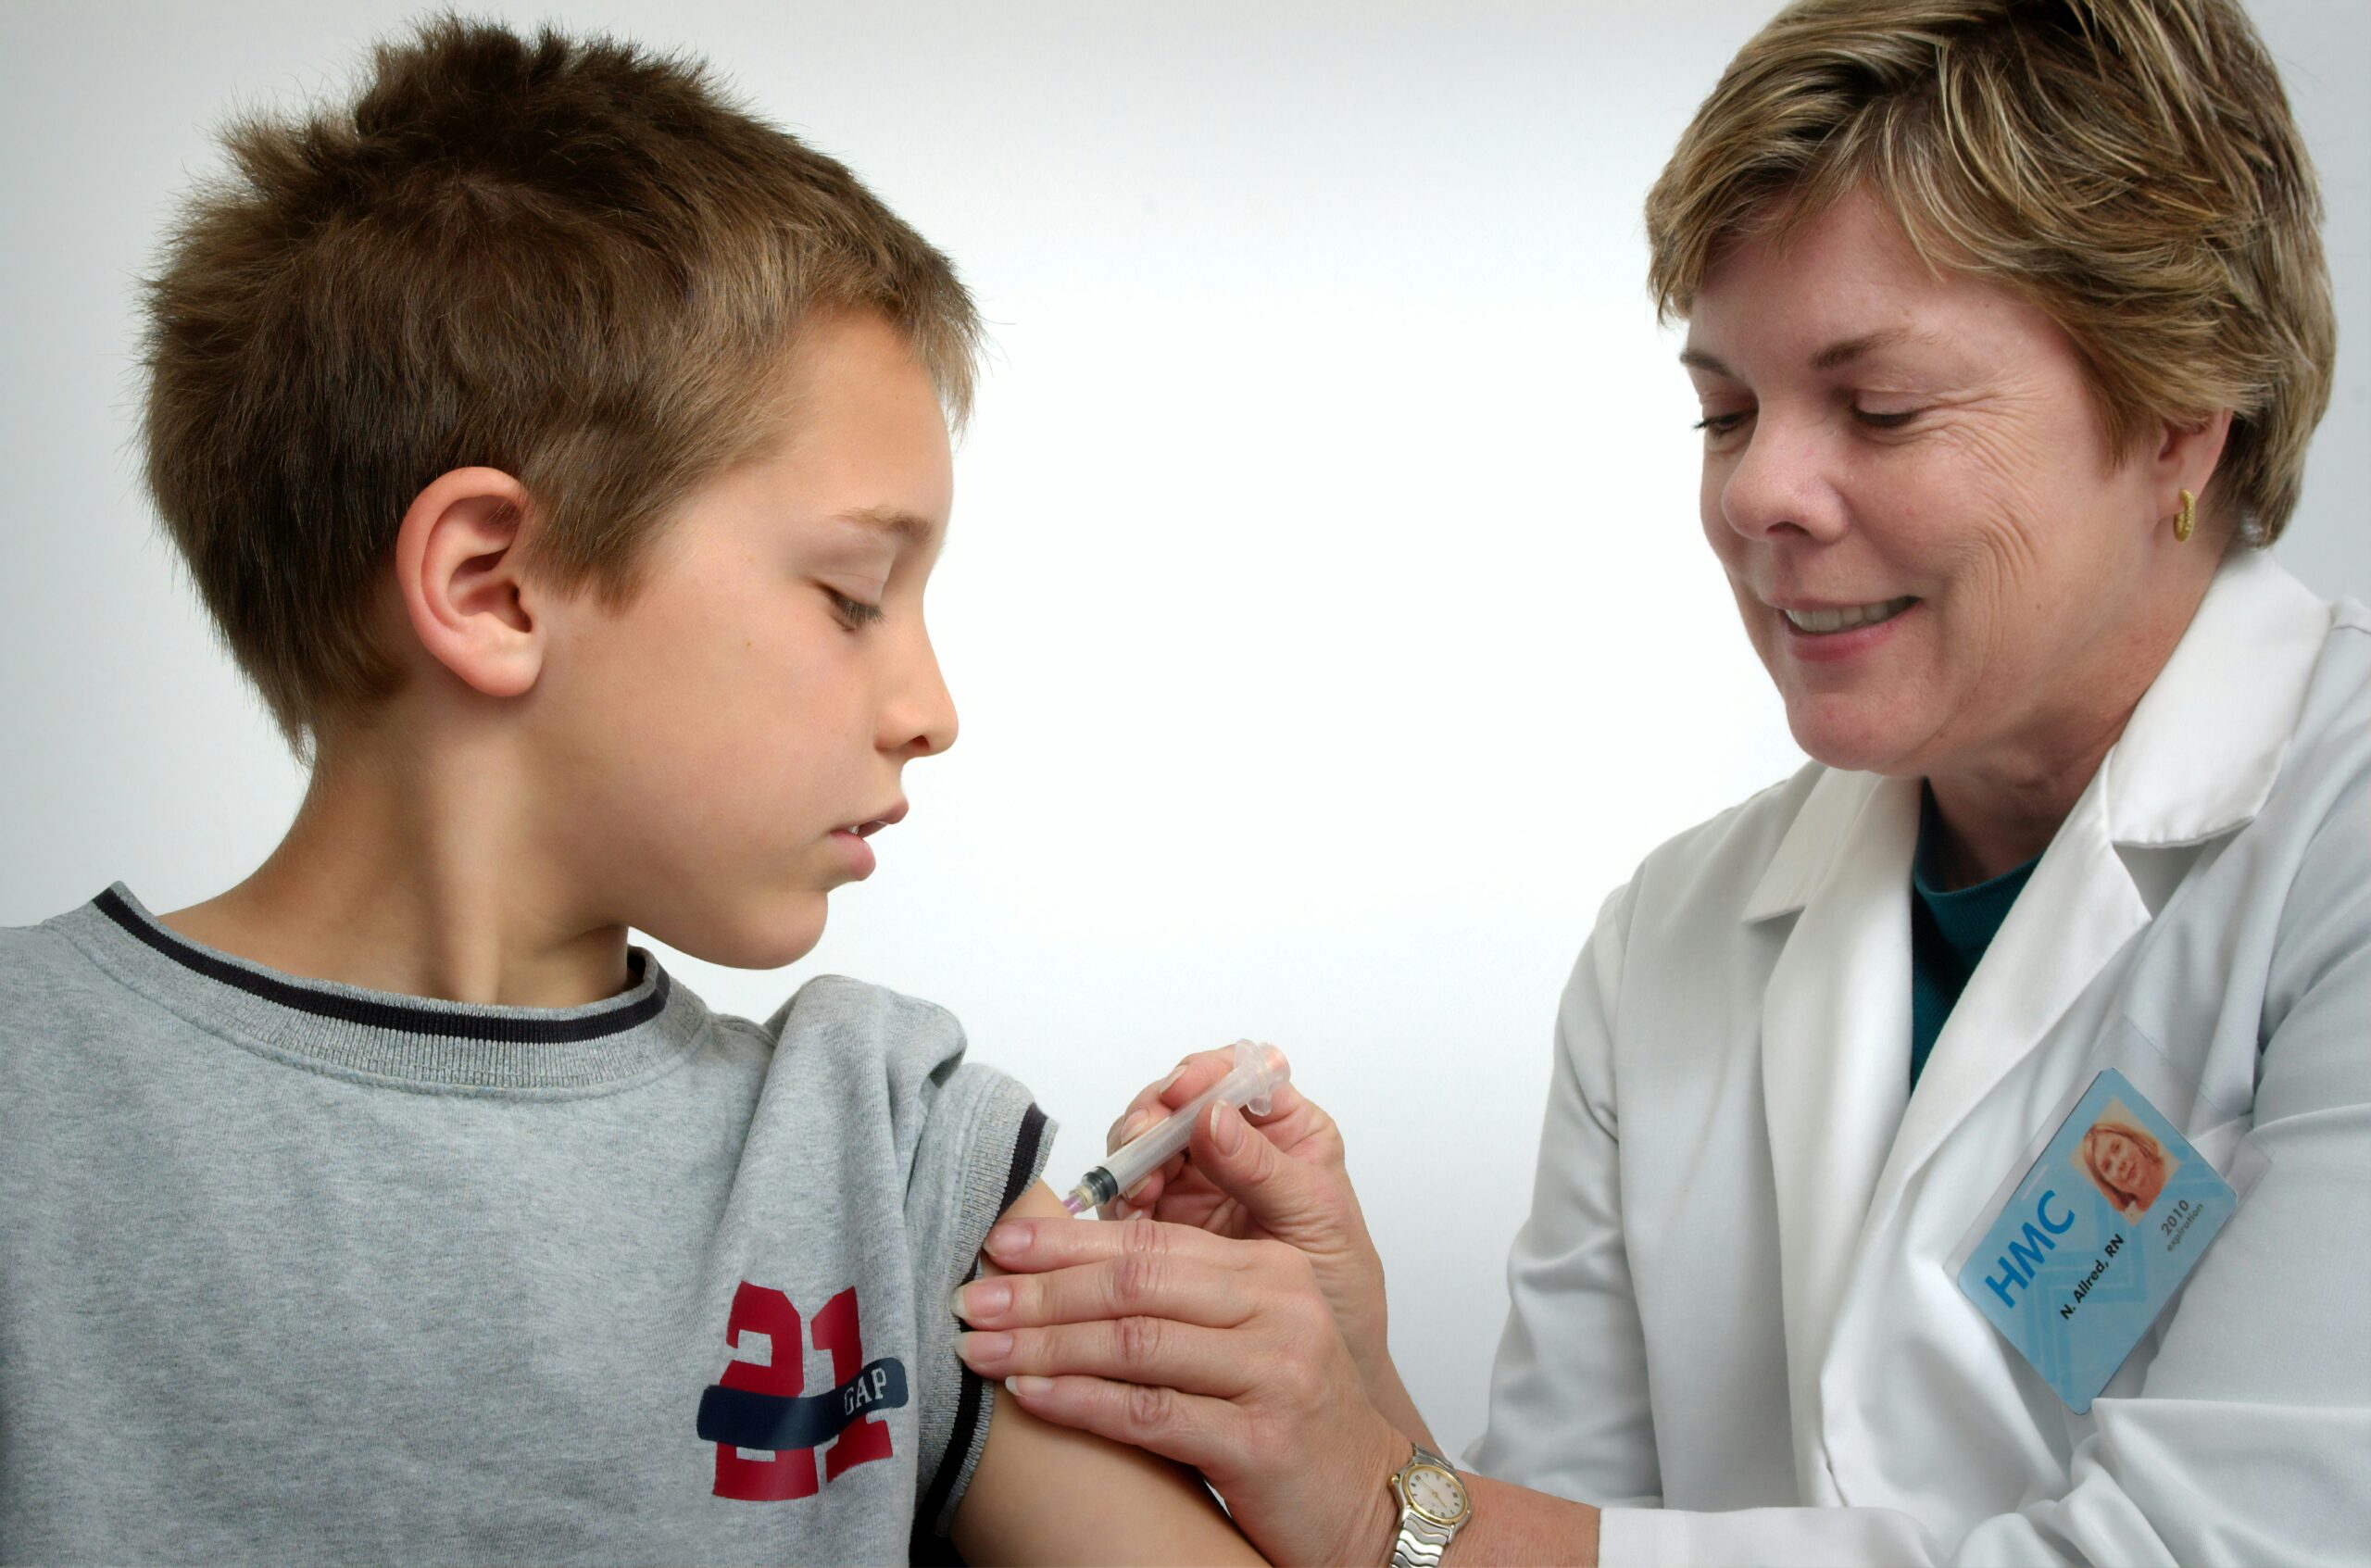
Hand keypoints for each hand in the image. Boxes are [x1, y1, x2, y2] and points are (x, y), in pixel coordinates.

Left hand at [955, 1209, 1408, 1567]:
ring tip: (982, 1349)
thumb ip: (1181, 1297)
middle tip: (973, 1297)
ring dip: (1045, 1344)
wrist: (1367, 1502)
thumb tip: (1062, 1272)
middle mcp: (1279, 1307)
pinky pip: (1149, 1413)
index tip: (1000, 1241)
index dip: (1068, 1238)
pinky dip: (1079, 1401)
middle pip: (1137, 1281)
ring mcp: (1275, 1371)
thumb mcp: (1248, 1337)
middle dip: (1042, 1288)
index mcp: (1271, 1268)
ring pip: (1135, 1342)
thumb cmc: (1293, 1417)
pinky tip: (1030, 1394)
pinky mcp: (1262, 1440)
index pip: (1153, 1238)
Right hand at [1102, 1049, 1391, 1380]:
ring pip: (1143, 1143)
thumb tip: (1213, 1117)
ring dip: (1132, 1156)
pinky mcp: (1160, 1222)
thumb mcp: (1318, 1222)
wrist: (1313, 1376)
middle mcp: (1232, 1146)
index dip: (1206, 1073)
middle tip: (1144, 1140)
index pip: (1239, 1073)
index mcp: (1285, 1130)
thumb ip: (1268, 1169)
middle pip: (1177, 1102)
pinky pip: (1125, 1195)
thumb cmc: (1340, 1290)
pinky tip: (1131, 1219)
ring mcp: (1192, 1182)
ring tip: (1140, 1192)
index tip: (1184, 1091)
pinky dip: (1119, 1200)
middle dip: (1155, 1115)